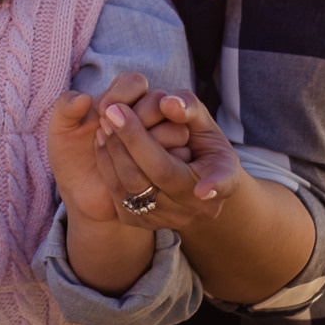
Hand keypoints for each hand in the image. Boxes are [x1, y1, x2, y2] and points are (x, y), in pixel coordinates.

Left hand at [45, 73, 192, 226]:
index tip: (102, 111)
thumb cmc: (71, 158)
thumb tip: (83, 98)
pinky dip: (158, 162)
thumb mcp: (60, 132)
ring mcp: (159, 140)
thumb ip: (65, 108)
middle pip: (158, 101)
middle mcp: (143, 114)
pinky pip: (178, 159)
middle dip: (138, 116)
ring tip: (122, 154)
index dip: (122, 92)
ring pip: (173, 129)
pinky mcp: (168, 165)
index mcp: (120, 98)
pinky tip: (135, 171)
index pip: (135, 81)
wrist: (82, 195)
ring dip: (148, 140)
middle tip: (116, 133)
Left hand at [91, 87, 247, 232]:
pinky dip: (107, 165)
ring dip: (114, 151)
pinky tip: (104, 141)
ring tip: (105, 121)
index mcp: (221, 179)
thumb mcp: (204, 123)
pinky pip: (117, 196)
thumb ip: (189, 108)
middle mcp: (194, 209)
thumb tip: (167, 103)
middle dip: (131, 140)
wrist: (189, 178)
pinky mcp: (140, 222)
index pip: (211, 179)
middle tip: (112, 109)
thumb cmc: (199, 142)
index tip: (202, 190)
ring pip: (131, 188)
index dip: (212, 186)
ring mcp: (166, 219)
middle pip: (156, 176)